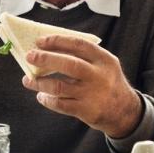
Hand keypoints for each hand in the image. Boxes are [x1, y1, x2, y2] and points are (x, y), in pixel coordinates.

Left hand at [22, 34, 141, 137]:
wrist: (125, 111)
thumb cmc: (108, 83)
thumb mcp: (105, 65)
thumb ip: (85, 57)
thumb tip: (51, 49)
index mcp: (104, 60)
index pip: (79, 45)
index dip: (58, 41)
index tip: (40, 41)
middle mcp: (99, 76)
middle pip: (69, 64)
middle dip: (46, 59)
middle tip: (30, 56)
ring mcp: (92, 94)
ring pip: (59, 86)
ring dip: (40, 82)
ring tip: (28, 80)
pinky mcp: (86, 111)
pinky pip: (60, 104)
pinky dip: (47, 99)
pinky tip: (41, 96)